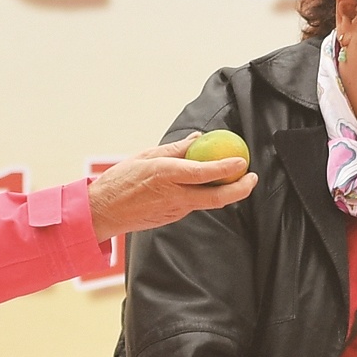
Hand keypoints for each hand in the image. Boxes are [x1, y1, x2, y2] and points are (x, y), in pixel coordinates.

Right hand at [89, 142, 257, 238]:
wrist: (103, 212)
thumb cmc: (120, 180)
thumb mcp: (146, 156)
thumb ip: (175, 149)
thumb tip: (198, 138)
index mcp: (165, 174)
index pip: (204, 173)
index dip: (226, 168)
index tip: (242, 161)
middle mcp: (174, 195)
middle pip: (216, 197)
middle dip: (240, 189)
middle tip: (253, 178)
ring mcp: (175, 210)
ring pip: (207, 202)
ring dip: (224, 191)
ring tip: (234, 175)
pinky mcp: (173, 217)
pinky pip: (194, 204)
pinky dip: (204, 194)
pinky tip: (207, 184)